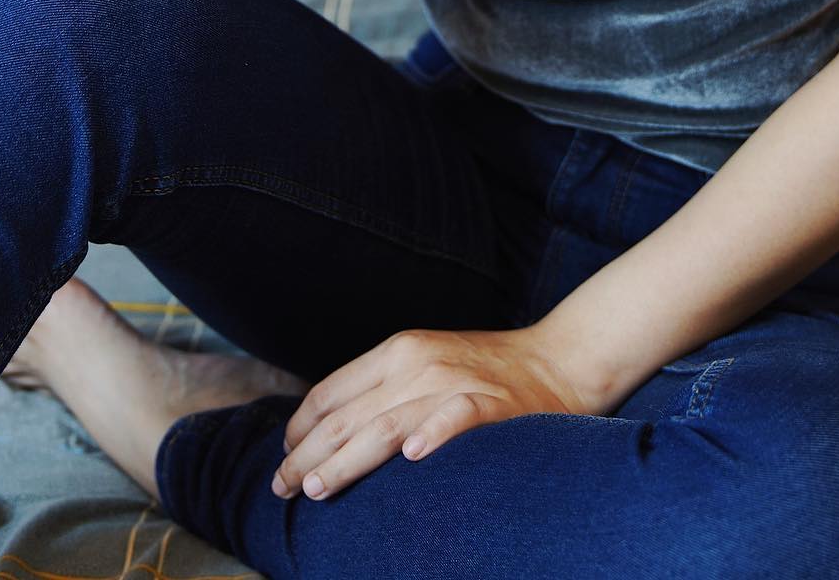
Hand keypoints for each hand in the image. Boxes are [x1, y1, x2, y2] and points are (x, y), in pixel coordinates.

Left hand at [269, 323, 597, 504]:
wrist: (557, 360)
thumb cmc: (485, 372)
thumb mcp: (425, 365)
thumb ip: (382, 390)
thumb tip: (330, 430)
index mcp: (398, 351)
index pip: (332, 392)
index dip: (300, 429)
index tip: (283, 460)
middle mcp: (418, 363)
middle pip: (348, 416)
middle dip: (308, 455)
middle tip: (281, 488)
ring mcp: (453, 383)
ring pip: (385, 426)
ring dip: (346, 460)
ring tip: (316, 488)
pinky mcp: (490, 404)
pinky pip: (455, 418)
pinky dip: (432, 434)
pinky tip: (411, 457)